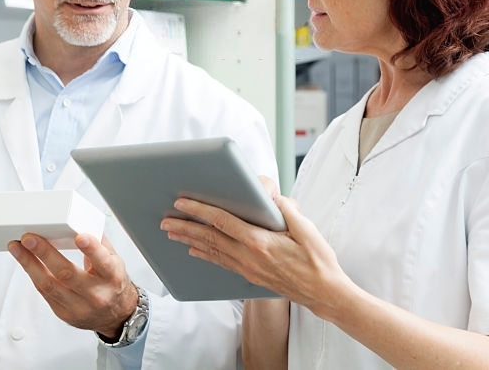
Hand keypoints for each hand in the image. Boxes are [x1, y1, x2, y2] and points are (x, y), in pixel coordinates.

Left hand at [8, 232, 138, 337]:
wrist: (114, 314)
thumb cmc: (112, 283)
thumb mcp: (115, 260)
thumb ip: (99, 241)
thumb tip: (81, 220)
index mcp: (112, 276)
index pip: (103, 262)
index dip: (91, 249)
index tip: (80, 236)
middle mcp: (96, 294)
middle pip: (67, 273)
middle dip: (45, 253)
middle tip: (30, 238)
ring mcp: (78, 306)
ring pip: (49, 285)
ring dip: (30, 264)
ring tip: (18, 248)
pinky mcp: (63, 313)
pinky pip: (44, 292)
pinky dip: (33, 274)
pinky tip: (25, 261)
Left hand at [161, 183, 349, 312]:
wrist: (323, 293)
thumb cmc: (318, 261)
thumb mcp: (307, 230)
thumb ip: (288, 210)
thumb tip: (272, 196)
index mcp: (260, 242)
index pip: (223, 221)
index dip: (200, 210)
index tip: (183, 202)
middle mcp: (249, 256)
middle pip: (210, 238)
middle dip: (185, 227)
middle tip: (164, 220)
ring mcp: (248, 268)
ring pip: (213, 251)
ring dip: (189, 241)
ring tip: (172, 233)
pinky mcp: (250, 276)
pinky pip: (222, 262)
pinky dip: (205, 254)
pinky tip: (195, 250)